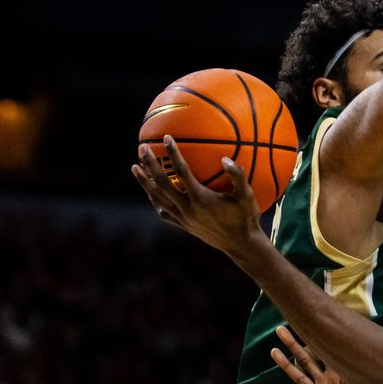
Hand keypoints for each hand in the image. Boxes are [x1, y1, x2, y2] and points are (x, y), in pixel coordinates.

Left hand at [131, 136, 263, 256]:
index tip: (166, 138)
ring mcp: (183, 218)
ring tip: (135, 167)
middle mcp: (187, 208)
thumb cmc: (246, 217)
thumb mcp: (247, 195)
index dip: (173, 154)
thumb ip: (237, 175)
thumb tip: (225, 158)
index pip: (181, 171)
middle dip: (149, 165)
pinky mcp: (183, 226)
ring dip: (144, 182)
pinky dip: (155, 201)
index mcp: (200, 198)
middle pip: (162, 183)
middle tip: (141, 148)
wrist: (241, 245)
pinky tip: (151, 193)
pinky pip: (163, 212)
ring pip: (157, 198)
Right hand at [270, 325, 382, 383]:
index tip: (302, 321)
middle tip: (280, 329)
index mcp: (338, 369)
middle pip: (306, 359)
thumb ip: (368, 360)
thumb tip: (376, 336)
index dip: (313, 338)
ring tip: (274, 352)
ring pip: (301, 378)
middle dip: (293, 345)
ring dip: (287, 366)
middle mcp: (326, 380)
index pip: (322, 350)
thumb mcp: (372, 376)